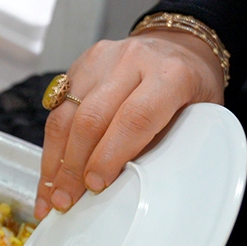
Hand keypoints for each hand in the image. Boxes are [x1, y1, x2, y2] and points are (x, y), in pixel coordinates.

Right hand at [35, 30, 224, 220]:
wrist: (178, 45)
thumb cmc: (192, 90)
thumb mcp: (198, 116)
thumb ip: (169, 144)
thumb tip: (131, 186)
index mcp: (170, 75)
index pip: (134, 117)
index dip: (109, 155)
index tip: (95, 185)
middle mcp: (132, 61)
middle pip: (91, 117)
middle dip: (73, 165)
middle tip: (65, 200)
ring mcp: (102, 60)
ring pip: (66, 113)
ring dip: (54, 159)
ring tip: (49, 193)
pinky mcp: (80, 64)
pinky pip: (57, 108)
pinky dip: (51, 144)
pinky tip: (48, 171)